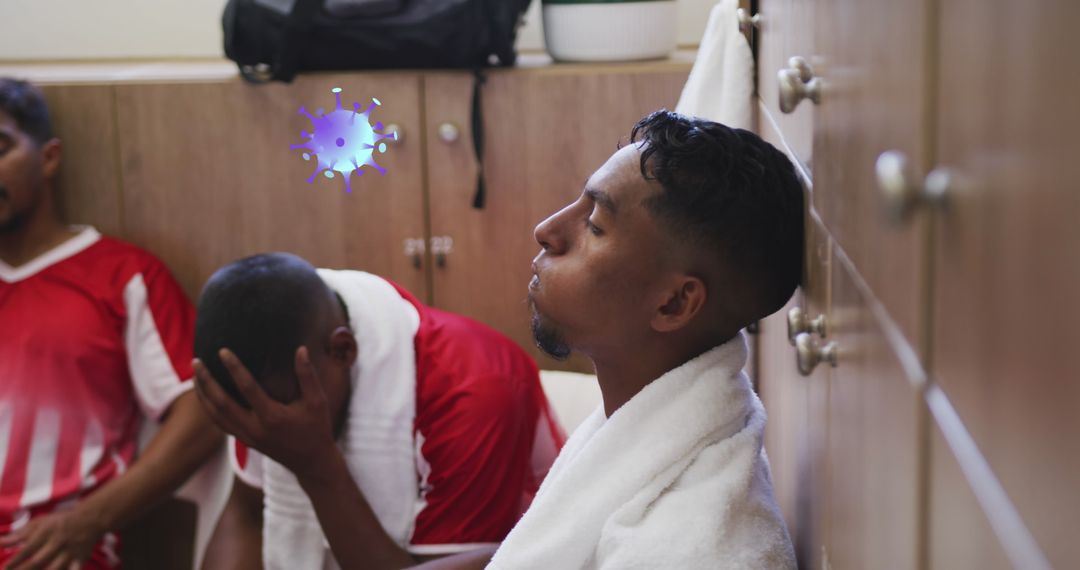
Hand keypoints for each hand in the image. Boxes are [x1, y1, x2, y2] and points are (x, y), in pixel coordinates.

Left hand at [0, 508, 102, 569]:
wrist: (91, 519)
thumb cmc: (60, 521)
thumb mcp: (40, 523)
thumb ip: (19, 534)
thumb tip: (0, 542)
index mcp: (46, 531)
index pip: (27, 548)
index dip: (14, 560)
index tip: (4, 568)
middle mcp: (58, 542)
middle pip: (38, 561)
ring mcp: (70, 552)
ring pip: (54, 569)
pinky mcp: (80, 560)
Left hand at [193, 346, 336, 477]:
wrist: (311, 462)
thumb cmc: (317, 429)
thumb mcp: (318, 402)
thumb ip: (308, 376)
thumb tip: (300, 349)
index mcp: (272, 417)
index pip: (247, 388)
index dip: (234, 368)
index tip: (222, 351)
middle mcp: (255, 428)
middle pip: (221, 403)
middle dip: (206, 381)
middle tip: (197, 361)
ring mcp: (247, 437)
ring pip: (215, 415)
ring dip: (203, 394)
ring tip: (195, 375)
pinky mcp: (245, 441)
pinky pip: (220, 424)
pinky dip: (209, 408)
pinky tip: (205, 395)